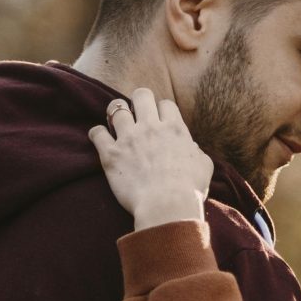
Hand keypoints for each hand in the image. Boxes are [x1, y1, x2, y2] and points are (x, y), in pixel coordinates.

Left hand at [89, 88, 211, 231]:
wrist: (167, 205)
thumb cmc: (189, 190)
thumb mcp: (203, 166)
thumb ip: (197, 152)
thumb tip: (191, 147)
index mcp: (174, 128)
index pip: (165, 104)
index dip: (161, 110)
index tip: (159, 120)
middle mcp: (150, 127)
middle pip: (141, 95)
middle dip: (138, 100)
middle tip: (136, 112)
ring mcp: (129, 139)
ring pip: (116, 108)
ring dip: (114, 112)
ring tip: (114, 121)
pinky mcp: (111, 155)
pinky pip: (97, 133)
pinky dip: (97, 134)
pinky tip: (99, 138)